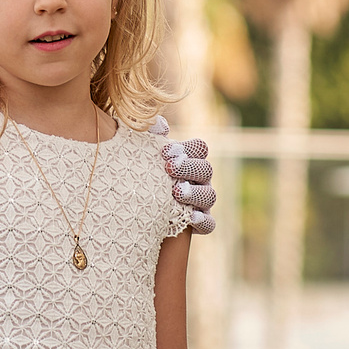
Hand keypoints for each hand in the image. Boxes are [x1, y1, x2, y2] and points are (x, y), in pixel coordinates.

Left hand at [153, 116, 217, 236]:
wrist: (138, 209)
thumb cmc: (142, 177)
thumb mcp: (144, 157)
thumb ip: (151, 139)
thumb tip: (158, 124)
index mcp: (190, 159)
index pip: (199, 148)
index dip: (187, 148)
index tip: (165, 151)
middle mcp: (200, 179)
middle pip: (206, 169)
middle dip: (188, 167)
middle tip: (169, 168)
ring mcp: (203, 202)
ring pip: (210, 195)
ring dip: (195, 193)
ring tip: (177, 192)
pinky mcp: (201, 223)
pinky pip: (210, 223)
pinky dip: (203, 221)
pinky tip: (190, 218)